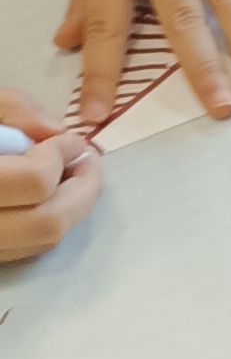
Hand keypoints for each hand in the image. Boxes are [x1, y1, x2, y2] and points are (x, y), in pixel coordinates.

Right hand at [0, 92, 100, 262]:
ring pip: (39, 242)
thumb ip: (14, 110)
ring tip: (75, 177)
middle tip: (88, 161)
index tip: (70, 140)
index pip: (34, 182)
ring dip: (71, 209)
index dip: (62, 157)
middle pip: (45, 224)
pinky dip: (46, 223)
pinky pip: (22, 248)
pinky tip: (49, 197)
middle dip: (82, 191)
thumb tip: (55, 133)